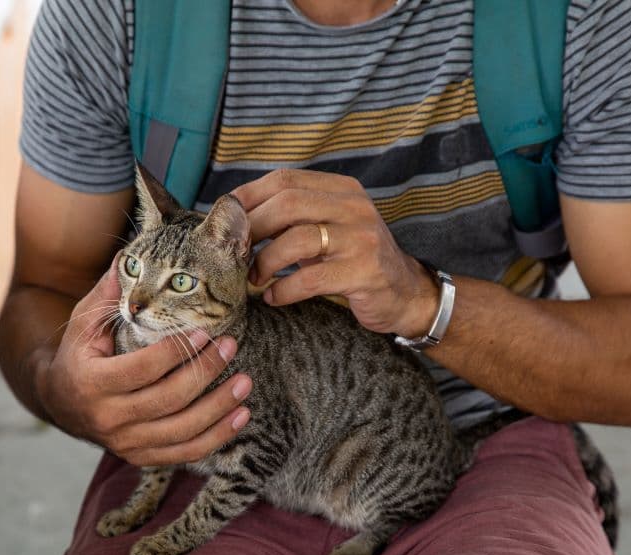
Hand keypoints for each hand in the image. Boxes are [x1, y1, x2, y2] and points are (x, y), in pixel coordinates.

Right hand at [40, 266, 251, 465]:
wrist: (61, 403)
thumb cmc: (78, 355)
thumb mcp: (84, 323)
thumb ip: (108, 295)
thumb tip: (129, 258)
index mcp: (92, 383)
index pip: (144, 369)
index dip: (178, 350)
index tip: (206, 330)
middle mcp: (108, 419)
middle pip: (168, 399)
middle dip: (205, 372)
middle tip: (230, 347)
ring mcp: (125, 443)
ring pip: (182, 431)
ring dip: (219, 407)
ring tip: (244, 382)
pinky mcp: (140, 457)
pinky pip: (185, 453)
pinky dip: (217, 437)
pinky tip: (240, 415)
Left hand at [233, 169, 438, 337]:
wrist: (405, 292)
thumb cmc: (353, 259)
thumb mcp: (327, 228)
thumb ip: (292, 217)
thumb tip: (236, 217)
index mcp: (341, 189)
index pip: (285, 180)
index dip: (249, 196)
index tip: (225, 217)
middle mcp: (354, 207)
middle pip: (288, 203)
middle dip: (252, 228)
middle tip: (234, 251)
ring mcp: (361, 239)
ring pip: (297, 239)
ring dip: (265, 260)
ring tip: (254, 276)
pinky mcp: (363, 273)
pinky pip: (310, 279)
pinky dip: (284, 289)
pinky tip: (273, 297)